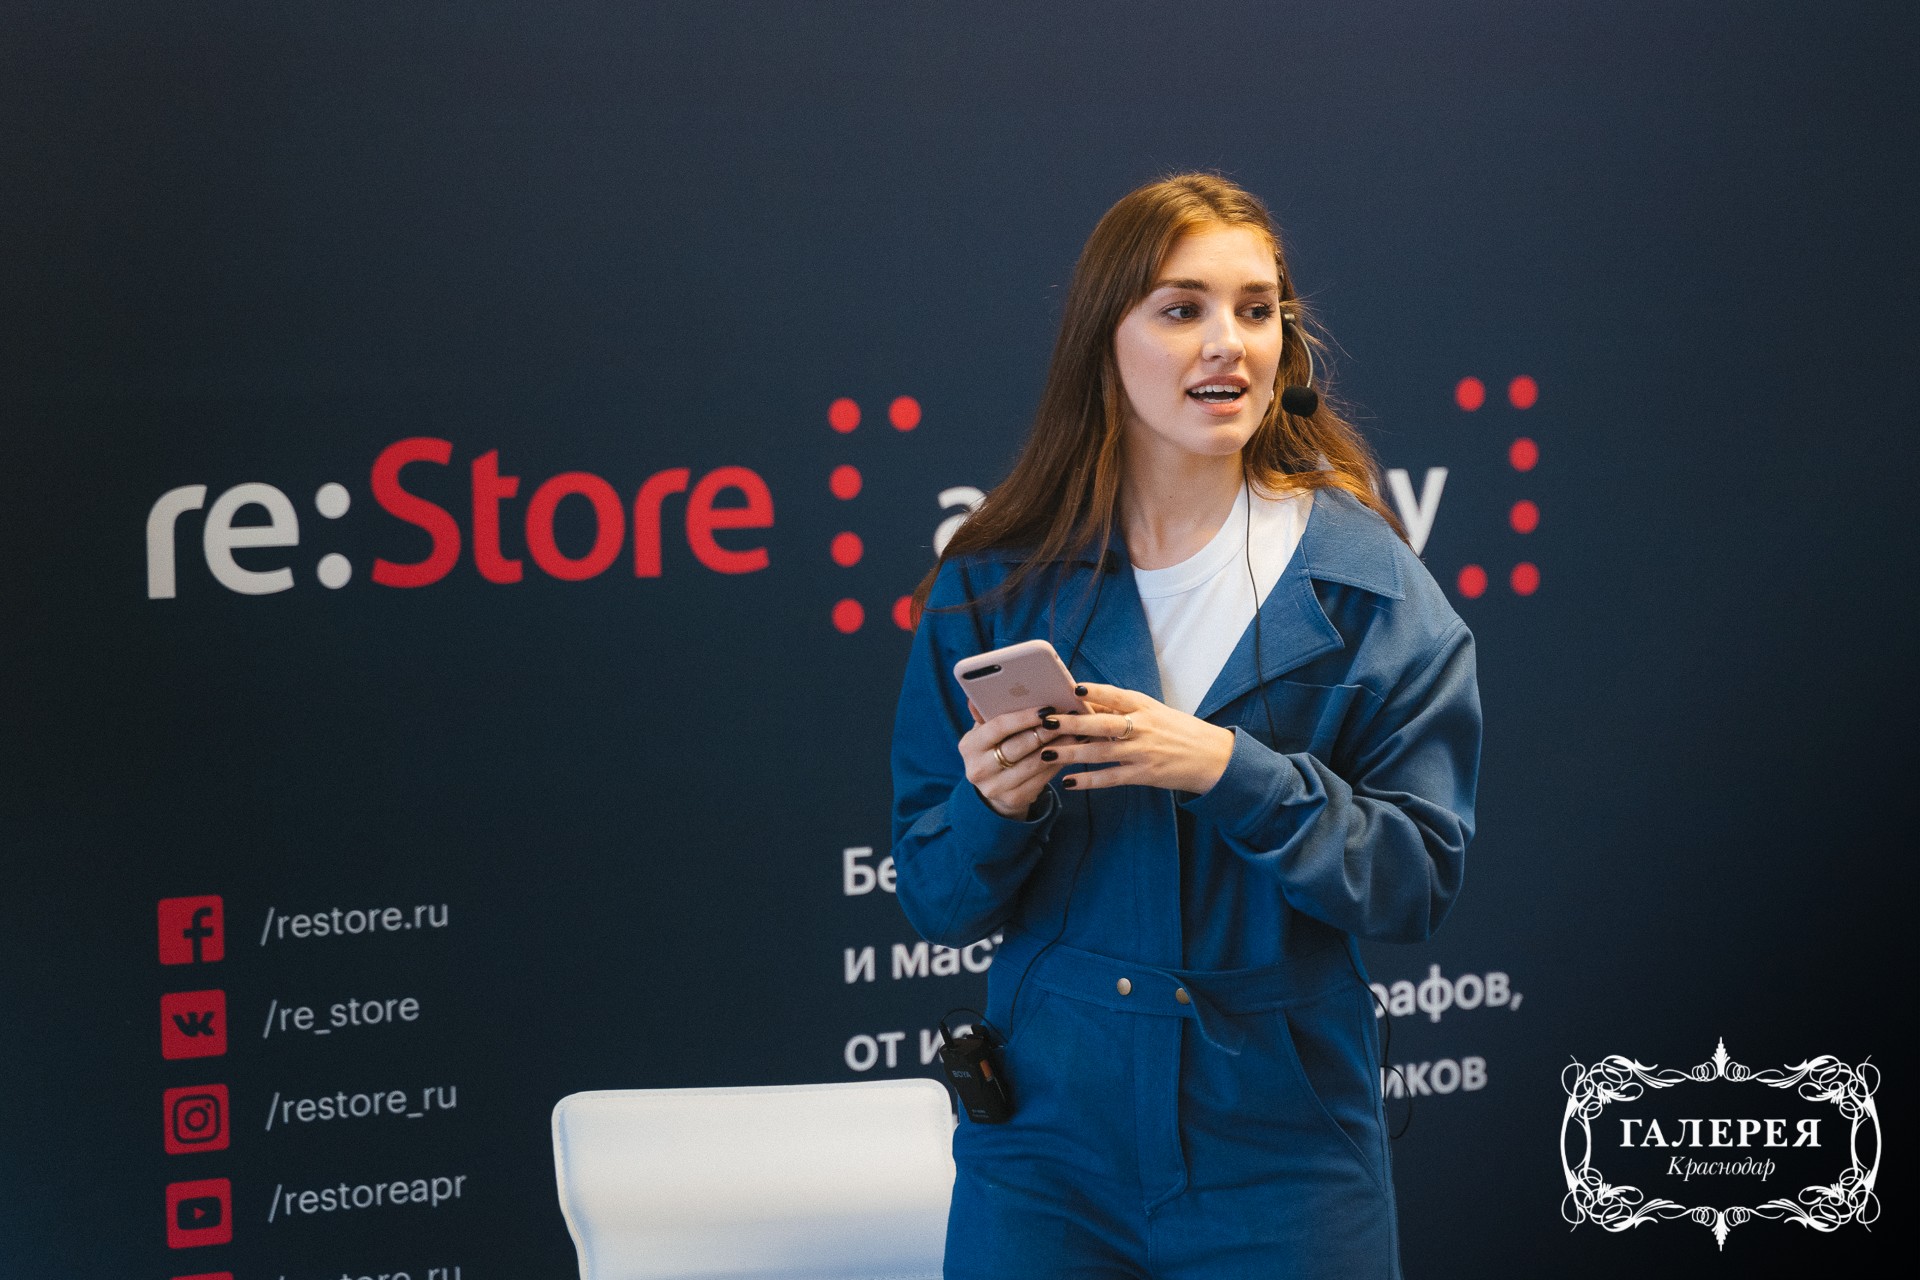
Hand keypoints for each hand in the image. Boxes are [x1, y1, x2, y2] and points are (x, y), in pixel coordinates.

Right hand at [959, 702, 1068, 818]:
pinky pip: (1042, 779)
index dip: (1024, 717)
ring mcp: (995, 787)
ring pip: (1033, 763)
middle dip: (1045, 731)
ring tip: (1075, 732)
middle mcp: (978, 769)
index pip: (998, 727)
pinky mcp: (1014, 799)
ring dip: (1057, 747)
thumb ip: (987, 713)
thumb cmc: (994, 749)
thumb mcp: (986, 732)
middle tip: (1067, 718)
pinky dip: (1058, 763)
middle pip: (1018, 746)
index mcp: (969, 746)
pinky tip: (1070, 751)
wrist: (995, 788)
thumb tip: (981, 690)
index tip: (1047, 708)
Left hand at [1042, 682, 1235, 794]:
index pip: (1116, 696)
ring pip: (1101, 752)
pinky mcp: (1144, 775)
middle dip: (1072, 723)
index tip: (1073, 689)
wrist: (1213, 757)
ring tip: (1047, 752)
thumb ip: (1124, 710)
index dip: (1095, 692)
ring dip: (1071, 753)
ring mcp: (1142, 752)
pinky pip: (1110, 778)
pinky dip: (1088, 781)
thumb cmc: (1179, 731)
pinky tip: (1068, 781)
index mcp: (1145, 707)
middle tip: (1046, 721)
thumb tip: (1087, 704)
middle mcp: (1143, 727)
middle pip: (1102, 724)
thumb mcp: (1155, 712)